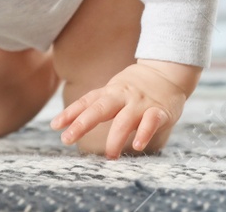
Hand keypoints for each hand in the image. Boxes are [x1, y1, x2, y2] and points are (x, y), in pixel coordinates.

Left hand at [51, 61, 192, 158]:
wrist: (169, 70)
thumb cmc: (136, 86)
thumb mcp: (114, 90)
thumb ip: (96, 104)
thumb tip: (68, 123)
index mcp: (111, 91)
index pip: (87, 101)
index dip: (70, 113)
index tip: (55, 126)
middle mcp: (123, 96)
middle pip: (100, 108)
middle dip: (82, 123)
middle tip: (67, 139)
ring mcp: (141, 103)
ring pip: (125, 119)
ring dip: (115, 138)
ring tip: (110, 155)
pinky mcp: (159, 110)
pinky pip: (151, 121)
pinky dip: (145, 133)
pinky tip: (138, 145)